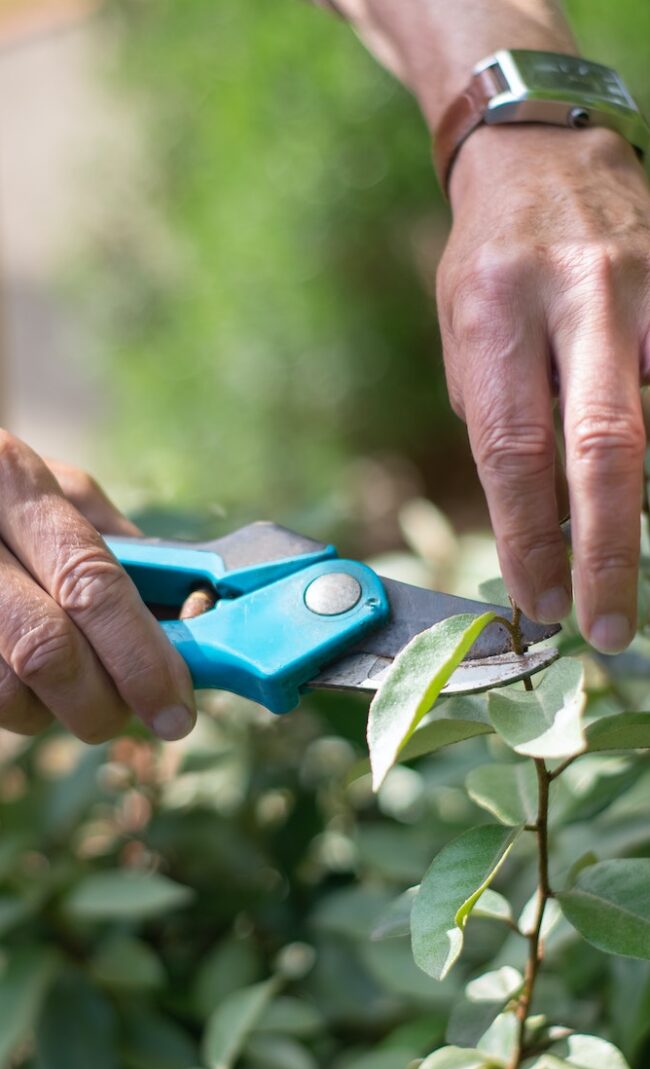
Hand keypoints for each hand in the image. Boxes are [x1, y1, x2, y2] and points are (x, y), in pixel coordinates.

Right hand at [0, 433, 195, 740]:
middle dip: (107, 702)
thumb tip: (191, 620)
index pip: (92, 585)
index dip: (142, 658)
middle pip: (49, 650)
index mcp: (19, 484)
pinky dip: (23, 708)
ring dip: (60, 712)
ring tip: (78, 688)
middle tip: (143, 715)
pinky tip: (33, 681)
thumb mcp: (59, 497)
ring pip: (10, 692)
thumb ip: (121, 551)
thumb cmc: (8, 500)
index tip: (176, 708)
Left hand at [436, 125, 648, 652]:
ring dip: (644, 509)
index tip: (539, 603)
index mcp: (498, 311)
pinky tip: (645, 496)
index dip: (528, 538)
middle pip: (607, 445)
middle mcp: (581, 294)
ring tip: (624, 570)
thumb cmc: (491, 265)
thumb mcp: (463, 336)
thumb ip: (500, 424)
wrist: (545, 153)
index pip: (513, 450)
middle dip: (607, 550)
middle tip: (606, 629)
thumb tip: (540, 528)